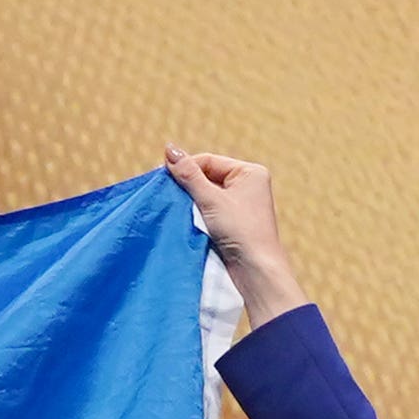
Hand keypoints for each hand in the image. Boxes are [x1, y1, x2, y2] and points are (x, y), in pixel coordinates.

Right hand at [162, 148, 305, 332]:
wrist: (256, 269)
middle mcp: (248, 185)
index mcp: (249, 172)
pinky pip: (210, 209)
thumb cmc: (240, 231)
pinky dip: (196, 212)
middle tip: (164, 191)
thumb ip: (189, 174)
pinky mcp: (234, 222)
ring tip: (174, 205)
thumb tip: (169, 149)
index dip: (185, 167)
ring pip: (206, 194)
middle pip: (207, 176)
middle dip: (187, 184)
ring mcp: (241, 204)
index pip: (209, 161)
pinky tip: (184, 217)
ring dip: (190, 200)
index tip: (161, 176)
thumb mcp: (211, 199)